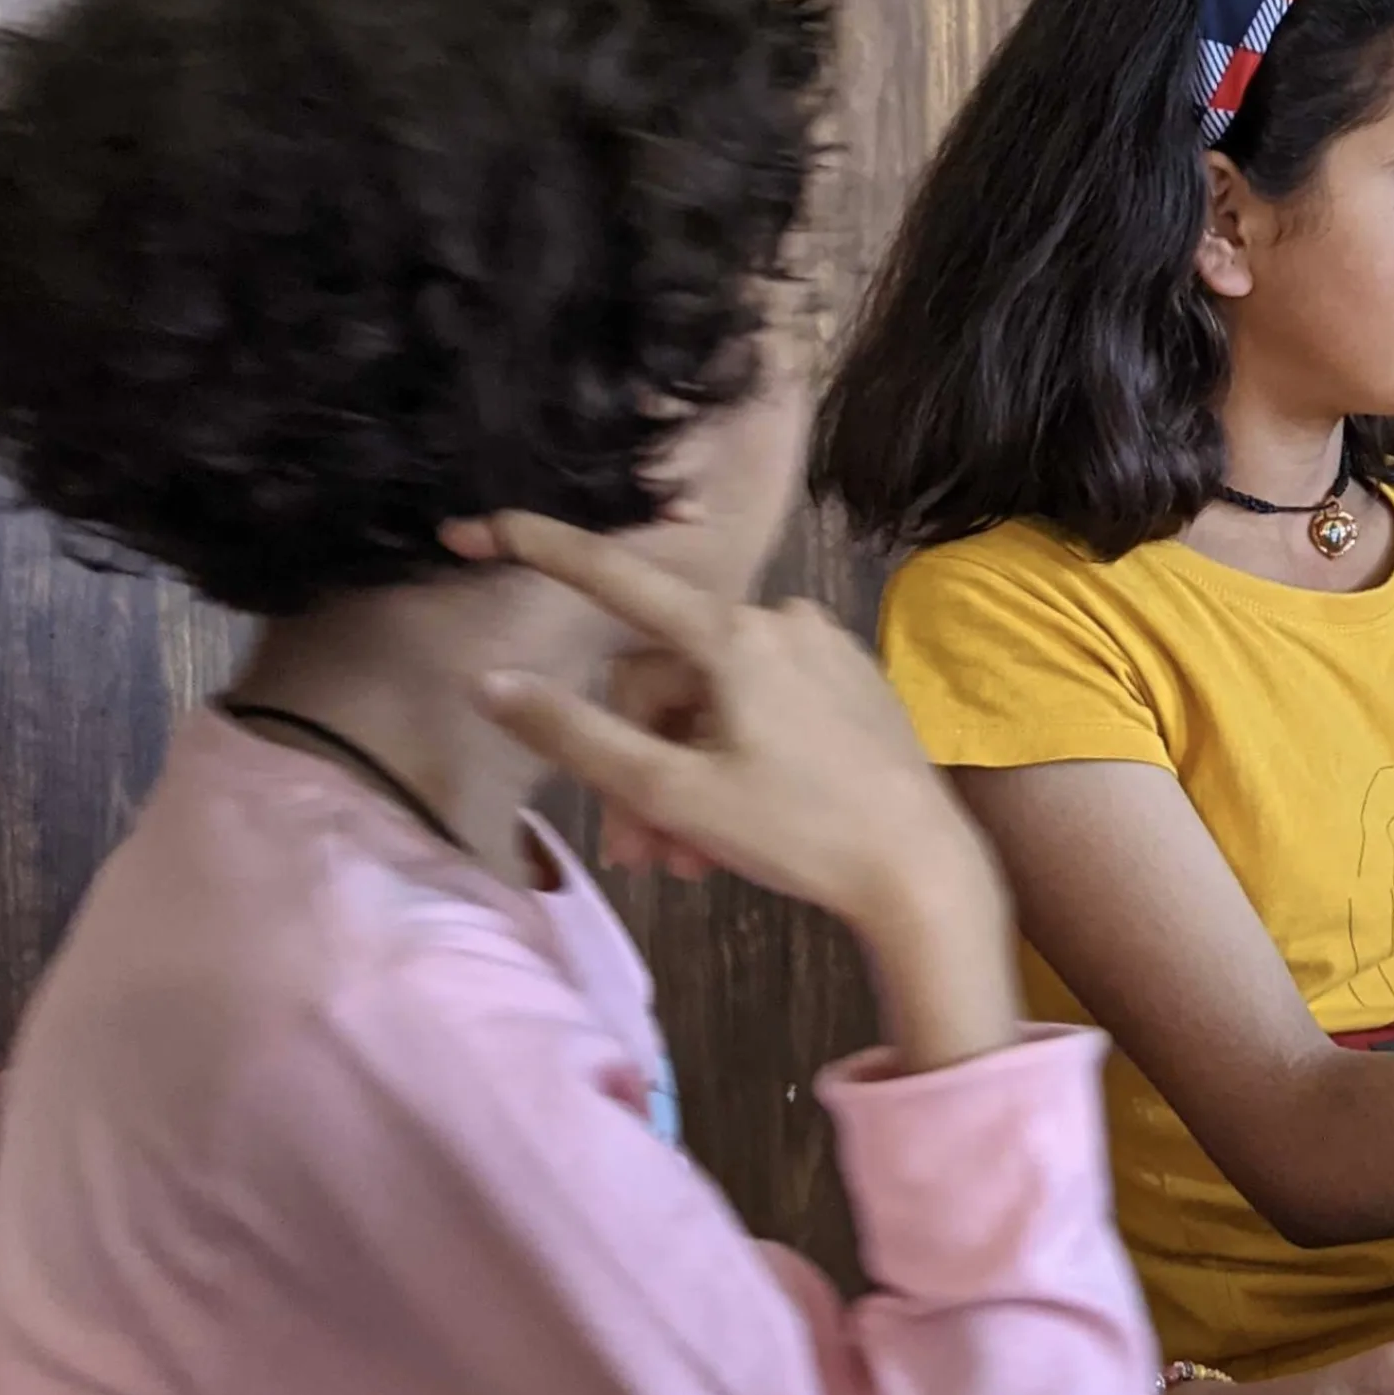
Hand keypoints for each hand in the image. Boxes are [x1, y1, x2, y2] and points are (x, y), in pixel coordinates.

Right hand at [455, 510, 1016, 1068]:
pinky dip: (729, 764)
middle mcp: (780, 620)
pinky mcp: (847, 683)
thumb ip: (576, 735)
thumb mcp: (671, 792)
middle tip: (637, 850)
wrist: (921, 868)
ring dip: (679, 780)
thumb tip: (490, 682)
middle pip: (660, 679)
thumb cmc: (797, 830)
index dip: (540, 549)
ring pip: (707, 706)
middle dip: (635, 763)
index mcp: (734, 633)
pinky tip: (733, 830)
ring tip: (685, 858)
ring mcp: (821, 649)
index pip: (615, 577)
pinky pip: (759, 709)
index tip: (473, 526)